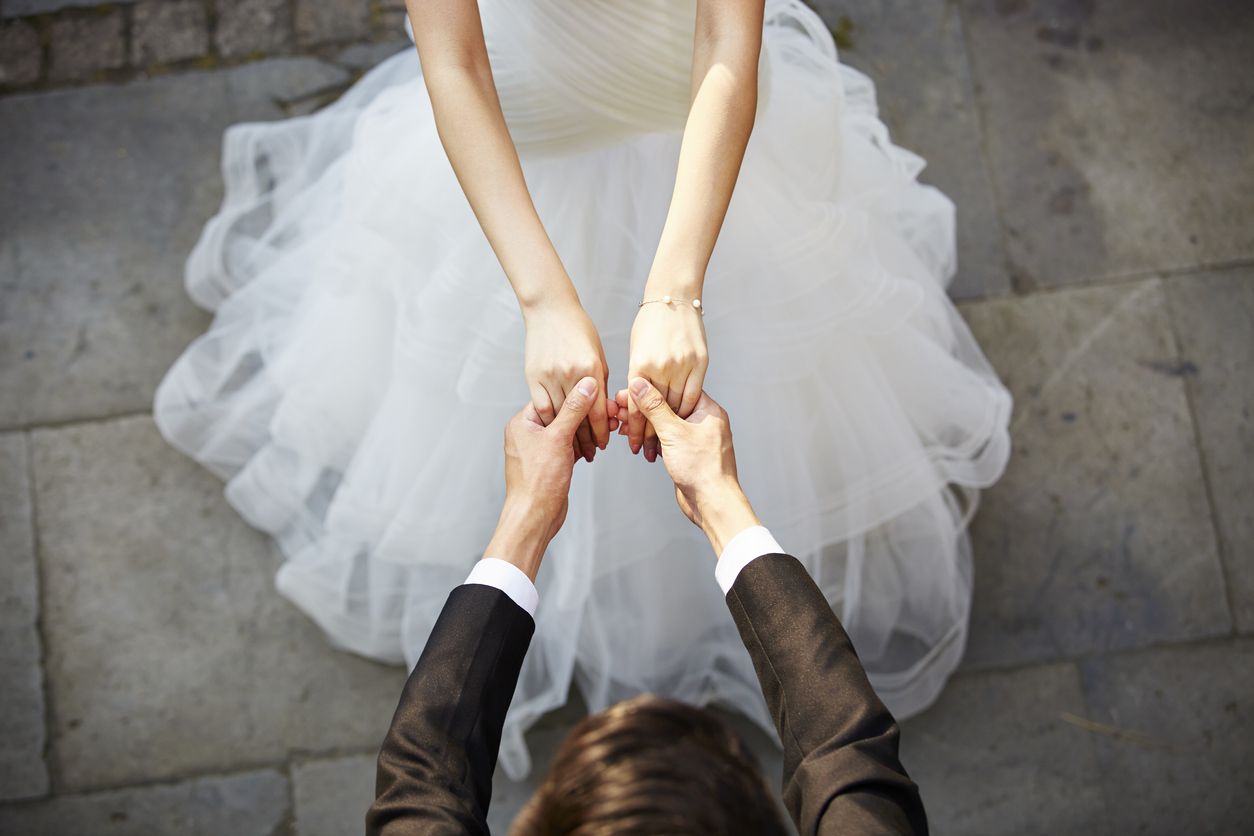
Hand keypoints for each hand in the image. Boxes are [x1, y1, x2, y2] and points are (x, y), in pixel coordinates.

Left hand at [486, 377, 618, 579]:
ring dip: (585, 432)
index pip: (551, 398)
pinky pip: (568, 447)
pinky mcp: (550, 464)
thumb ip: (574, 409)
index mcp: (522, 423)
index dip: (574, 395)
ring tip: (605, 430)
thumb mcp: (559, 438)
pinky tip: (596, 446)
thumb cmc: (538, 481)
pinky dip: (582, 446)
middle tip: (606, 412)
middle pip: (560, 414)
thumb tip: (587, 385)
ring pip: (566, 432)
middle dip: (583, 415)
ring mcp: (539, 450)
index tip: (596, 392)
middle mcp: (527, 434)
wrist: (535, 516)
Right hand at [524, 301, 609, 462]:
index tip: (603, 443)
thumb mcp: (598, 355)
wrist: (550, 309)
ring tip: (573, 446)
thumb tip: (605, 409)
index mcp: (591, 369)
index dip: (601, 432)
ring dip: (566, 434)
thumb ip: (601, 383)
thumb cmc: (578, 328)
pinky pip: (541, 407)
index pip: (598, 411)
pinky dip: (548, 421)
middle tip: (590, 452)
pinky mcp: (533, 376)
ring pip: (559, 416)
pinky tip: (554, 429)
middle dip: (586, 439)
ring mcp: (550, 376)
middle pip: (578, 418)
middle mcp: (571, 374)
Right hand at [618, 378, 758, 555]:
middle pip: (669, 407)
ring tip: (622, 425)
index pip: (676, 389)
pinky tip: (635, 440)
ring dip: (644, 426)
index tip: (629, 389)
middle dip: (643, 409)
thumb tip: (640, 385)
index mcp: (708, 410)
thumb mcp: (673, 432)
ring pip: (666, 425)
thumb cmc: (703, 469)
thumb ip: (654, 407)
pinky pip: (667, 441)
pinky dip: (652, 440)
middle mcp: (705, 422)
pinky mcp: (689, 454)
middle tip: (620, 407)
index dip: (651, 389)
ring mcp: (697, 439)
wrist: (712, 503)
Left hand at [626, 300, 708, 461]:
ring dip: (671, 426)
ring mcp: (683, 364)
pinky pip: (694, 394)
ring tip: (665, 442)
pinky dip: (687, 409)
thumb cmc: (650, 323)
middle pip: (657, 411)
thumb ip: (636, 377)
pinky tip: (682, 420)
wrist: (674, 297)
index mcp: (639, 364)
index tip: (633, 445)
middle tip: (648, 451)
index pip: (636, 406)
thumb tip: (633, 404)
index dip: (635, 429)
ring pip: (677, 406)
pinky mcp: (701, 362)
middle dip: (652, 434)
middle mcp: (661, 366)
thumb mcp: (635, 350)